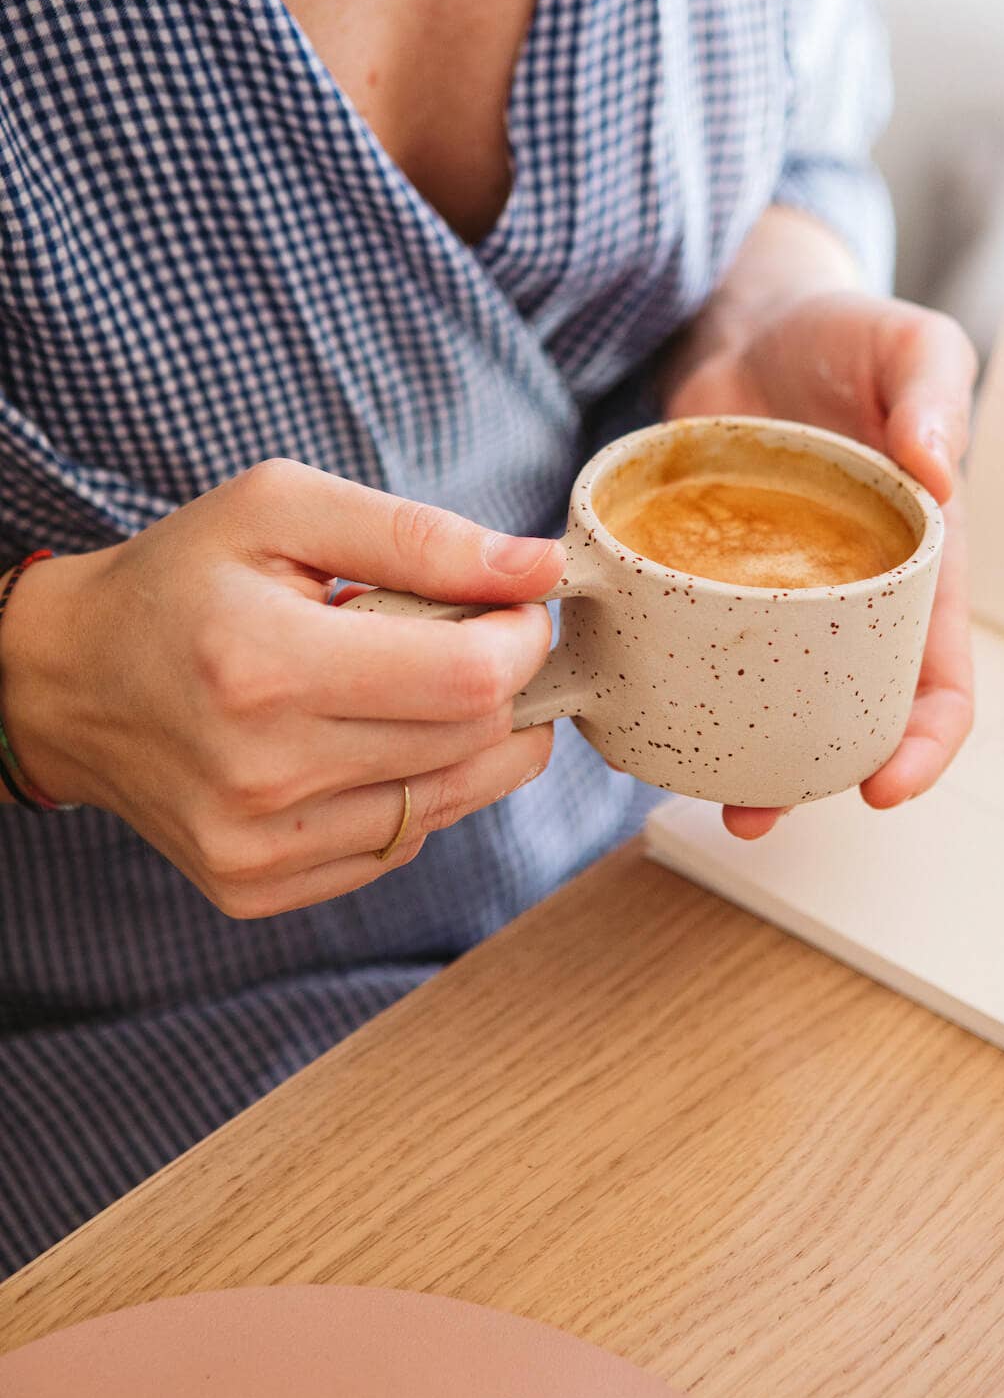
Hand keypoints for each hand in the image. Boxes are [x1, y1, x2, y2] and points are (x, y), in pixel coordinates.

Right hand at [1, 461, 562, 913]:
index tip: (513, 609)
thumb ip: (421, 536)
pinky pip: (398, 845)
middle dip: (503, 684)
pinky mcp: (255, 887)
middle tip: (472, 640)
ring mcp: (256, 844)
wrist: (70, 679)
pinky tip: (364, 743)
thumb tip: (540, 567)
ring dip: (467, 742)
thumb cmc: (183, 579)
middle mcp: (261, 773)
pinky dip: (411, 792)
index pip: (469, 680)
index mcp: (266, 666)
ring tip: (416, 688)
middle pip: (471, 743)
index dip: (520, 639)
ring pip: (449, 803)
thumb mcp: (285, 510)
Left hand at [667, 289, 975, 837]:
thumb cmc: (850, 334)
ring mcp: (770, 601)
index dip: (926, 744)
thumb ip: (935, 393)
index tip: (887, 787)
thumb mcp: (913, 345)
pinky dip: (673, 689)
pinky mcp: (700, 581)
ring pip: (765, 704)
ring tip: (695, 798)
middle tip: (755, 813)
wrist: (752, 317)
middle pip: (846, 718)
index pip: (939, 680)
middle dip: (812, 780)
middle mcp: (845, 602)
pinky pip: (693, 649)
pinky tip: (634, 717)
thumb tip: (939, 468)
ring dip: (738, 760)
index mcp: (916, 569)